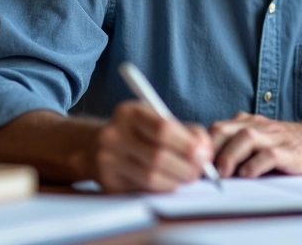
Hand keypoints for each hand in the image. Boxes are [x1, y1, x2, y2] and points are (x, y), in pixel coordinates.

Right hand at [93, 101, 213, 192]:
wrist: (96, 146)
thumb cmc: (138, 133)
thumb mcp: (157, 120)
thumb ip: (185, 131)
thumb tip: (205, 151)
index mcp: (128, 112)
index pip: (163, 128)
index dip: (188, 144)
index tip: (205, 154)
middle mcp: (113, 135)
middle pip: (157, 155)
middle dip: (186, 166)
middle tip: (200, 171)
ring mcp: (107, 160)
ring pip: (150, 176)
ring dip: (176, 180)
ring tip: (188, 177)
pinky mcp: (107, 182)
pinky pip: (142, 190)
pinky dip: (162, 189)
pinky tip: (171, 183)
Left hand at [210, 112, 301, 177]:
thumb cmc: (287, 145)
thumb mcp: (259, 139)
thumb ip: (236, 145)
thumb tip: (206, 168)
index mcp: (247, 123)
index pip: (216, 129)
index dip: (202, 146)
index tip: (194, 166)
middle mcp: (258, 126)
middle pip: (225, 129)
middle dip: (211, 149)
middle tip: (204, 170)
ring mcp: (274, 137)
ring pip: (246, 137)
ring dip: (230, 156)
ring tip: (223, 174)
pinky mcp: (290, 150)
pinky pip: (270, 154)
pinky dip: (256, 164)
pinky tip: (248, 174)